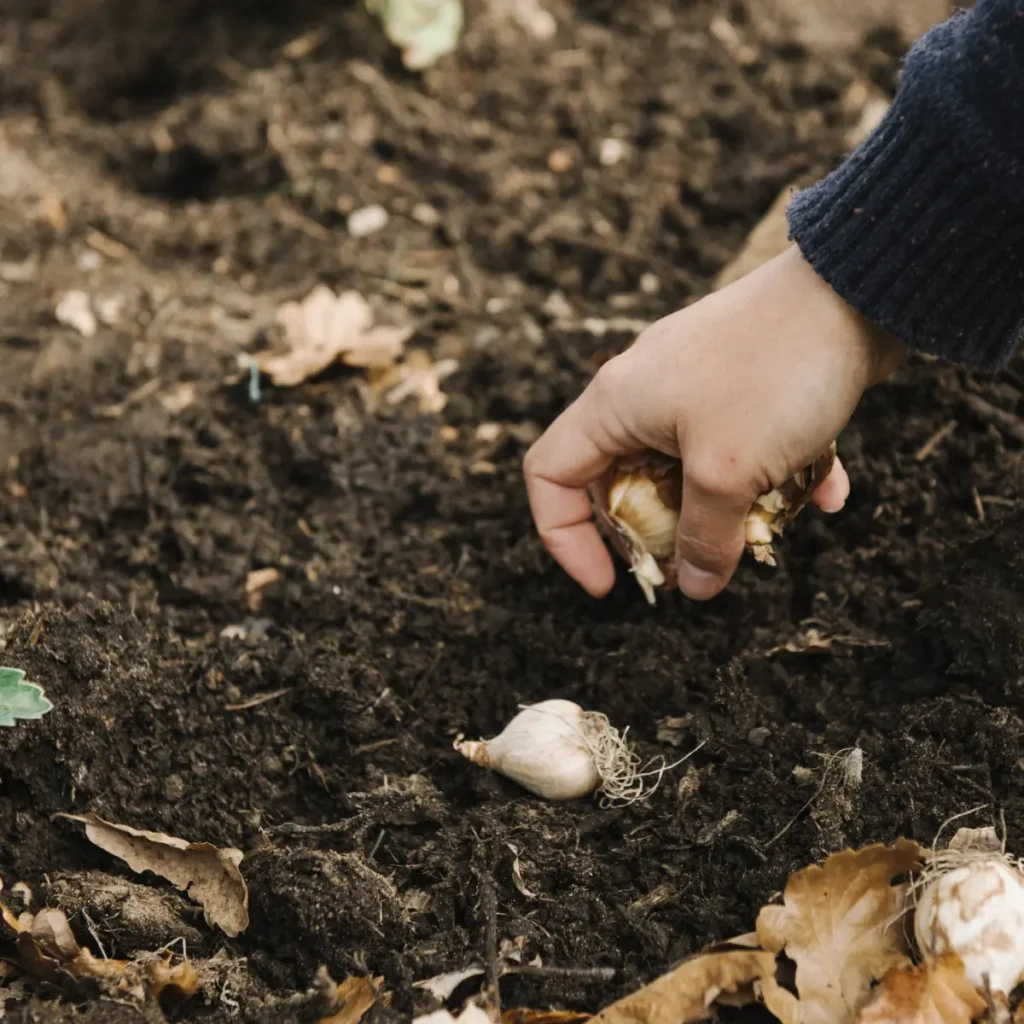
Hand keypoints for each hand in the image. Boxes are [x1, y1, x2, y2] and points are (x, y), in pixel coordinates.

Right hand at [523, 245, 906, 599]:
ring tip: (769, 527)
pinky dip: (773, 476)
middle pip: (620, 481)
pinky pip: (740, 445)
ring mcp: (694, 383)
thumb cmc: (775, 371)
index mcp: (615, 404)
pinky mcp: (743, 381)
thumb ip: (705, 538)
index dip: (566, 538)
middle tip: (696, 564)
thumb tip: (696, 587)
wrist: (856, 288)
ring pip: (687, 469)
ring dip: (725, 509)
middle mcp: (643, 391)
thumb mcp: (729, 473)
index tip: (612, 582)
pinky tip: (824, 492)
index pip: (551, 476)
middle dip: (659, 532)